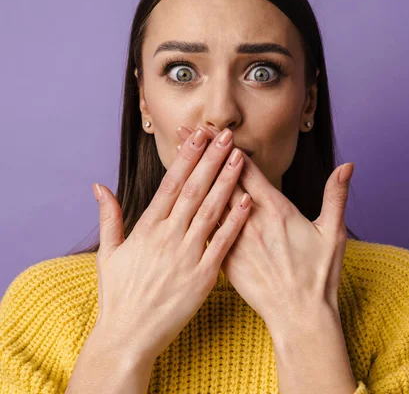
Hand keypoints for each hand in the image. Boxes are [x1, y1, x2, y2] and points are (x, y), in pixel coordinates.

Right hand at [91, 127, 251, 361]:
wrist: (129, 336)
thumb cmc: (119, 295)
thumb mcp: (108, 254)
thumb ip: (109, 217)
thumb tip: (99, 185)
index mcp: (146, 228)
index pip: (170, 184)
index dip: (186, 158)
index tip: (199, 136)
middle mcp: (167, 237)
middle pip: (193, 190)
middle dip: (211, 160)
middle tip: (225, 135)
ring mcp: (186, 256)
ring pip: (210, 210)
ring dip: (226, 182)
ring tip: (239, 157)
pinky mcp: (202, 277)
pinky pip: (222, 243)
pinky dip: (235, 221)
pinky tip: (248, 201)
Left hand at [175, 127, 353, 332]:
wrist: (300, 317)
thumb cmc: (319, 275)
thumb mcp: (334, 233)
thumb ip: (336, 196)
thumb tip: (348, 165)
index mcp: (276, 211)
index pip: (247, 171)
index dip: (227, 147)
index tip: (212, 129)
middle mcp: (251, 223)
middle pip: (221, 181)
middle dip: (201, 154)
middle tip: (182, 131)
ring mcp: (235, 242)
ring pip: (207, 203)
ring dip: (191, 178)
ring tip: (175, 157)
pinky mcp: (226, 262)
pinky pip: (205, 232)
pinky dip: (192, 212)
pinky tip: (179, 202)